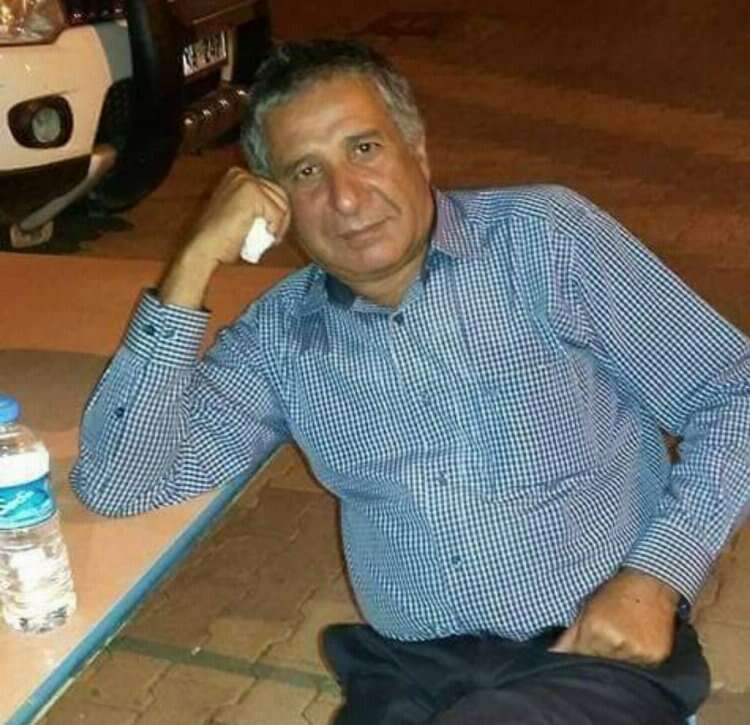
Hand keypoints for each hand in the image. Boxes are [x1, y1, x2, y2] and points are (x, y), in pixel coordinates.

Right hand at [187, 166, 290, 264]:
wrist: (205, 248)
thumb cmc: (222, 238)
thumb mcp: (241, 215)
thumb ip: (257, 207)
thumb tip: (283, 210)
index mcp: (238, 176)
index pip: (273, 190)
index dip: (277, 213)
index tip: (271, 230)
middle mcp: (242, 174)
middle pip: (280, 195)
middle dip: (282, 218)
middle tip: (271, 236)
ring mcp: (246, 181)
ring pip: (282, 204)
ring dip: (279, 225)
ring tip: (267, 238)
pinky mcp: (252, 193)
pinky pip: (278, 213)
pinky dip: (275, 229)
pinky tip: (265, 238)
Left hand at [550, 568, 679, 666]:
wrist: (650, 584)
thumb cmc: (615, 593)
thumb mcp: (587, 608)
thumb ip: (570, 634)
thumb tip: (553, 653)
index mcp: (595, 629)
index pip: (577, 656)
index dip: (575, 654)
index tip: (577, 650)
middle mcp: (616, 643)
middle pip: (597, 664)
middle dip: (594, 656)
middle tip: (601, 639)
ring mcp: (637, 652)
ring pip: (618, 669)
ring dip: (614, 658)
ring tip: (620, 638)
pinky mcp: (655, 657)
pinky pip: (638, 667)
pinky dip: (634, 659)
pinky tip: (635, 642)